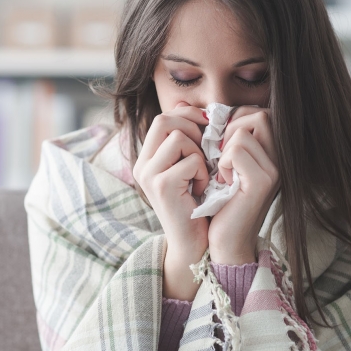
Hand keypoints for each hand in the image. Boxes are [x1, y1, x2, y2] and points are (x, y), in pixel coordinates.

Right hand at [132, 102, 208, 299]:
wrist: (194, 244)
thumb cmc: (197, 205)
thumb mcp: (190, 167)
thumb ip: (187, 139)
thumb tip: (190, 106)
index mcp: (147, 158)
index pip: (163, 117)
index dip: (188, 116)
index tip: (208, 128)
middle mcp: (142, 164)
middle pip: (166, 120)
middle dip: (194, 129)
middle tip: (206, 150)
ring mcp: (149, 175)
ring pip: (179, 137)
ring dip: (199, 153)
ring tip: (201, 174)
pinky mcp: (161, 186)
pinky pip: (191, 160)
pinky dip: (203, 172)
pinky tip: (202, 189)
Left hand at [208, 106, 279, 265]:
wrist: (224, 241)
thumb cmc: (219, 202)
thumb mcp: (221, 163)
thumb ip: (219, 136)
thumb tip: (194, 107)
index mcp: (273, 153)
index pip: (259, 113)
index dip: (235, 120)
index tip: (221, 145)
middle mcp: (280, 159)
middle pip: (259, 115)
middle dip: (231, 129)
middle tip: (220, 156)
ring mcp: (275, 170)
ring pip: (243, 132)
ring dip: (224, 150)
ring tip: (223, 173)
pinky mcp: (262, 182)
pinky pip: (236, 151)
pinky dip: (223, 163)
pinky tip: (224, 182)